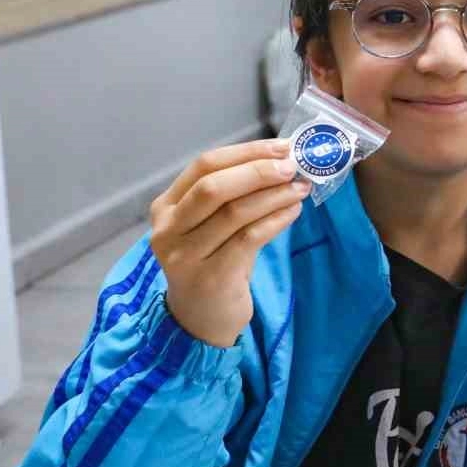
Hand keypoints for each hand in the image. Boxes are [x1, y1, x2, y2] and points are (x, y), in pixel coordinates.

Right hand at [149, 139, 311, 347]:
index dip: (246, 152)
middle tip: (293, 166)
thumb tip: (282, 162)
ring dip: (273, 196)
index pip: (204, 166)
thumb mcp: (213, 228)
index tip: (281, 147)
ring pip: (233, 213)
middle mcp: (168, 230)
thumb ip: (235, 197)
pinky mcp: (210, 277)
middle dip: (258, 171)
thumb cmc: (214, 264)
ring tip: (301, 188)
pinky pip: (248, 239)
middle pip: (214, 187)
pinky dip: (275, 220)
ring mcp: (185, 256)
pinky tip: (293, 212)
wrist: (202, 320)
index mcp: (166, 207)